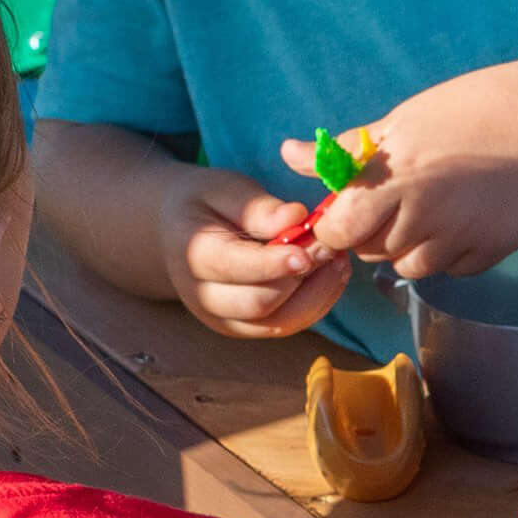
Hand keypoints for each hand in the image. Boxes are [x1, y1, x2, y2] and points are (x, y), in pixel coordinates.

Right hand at [156, 167, 351, 338]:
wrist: (179, 233)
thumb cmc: (206, 205)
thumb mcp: (223, 189)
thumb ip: (256, 206)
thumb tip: (296, 217)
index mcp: (193, 256)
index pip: (235, 268)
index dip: (275, 263)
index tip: (311, 249)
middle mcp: (204, 297)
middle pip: (259, 304)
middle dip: (302, 278)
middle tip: (331, 247)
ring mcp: (224, 319)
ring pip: (278, 323)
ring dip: (317, 295)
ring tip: (338, 261)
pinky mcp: (246, 328)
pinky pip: (287, 325)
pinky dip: (316, 304)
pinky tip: (332, 275)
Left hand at [295, 60, 517, 281]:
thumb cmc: (464, 111)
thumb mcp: (398, 122)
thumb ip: (344, 151)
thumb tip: (289, 154)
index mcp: (396, 178)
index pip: (340, 231)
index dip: (335, 226)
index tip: (347, 211)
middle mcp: (425, 215)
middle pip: (371, 252)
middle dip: (371, 233)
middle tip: (393, 201)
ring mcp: (460, 238)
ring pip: (409, 266)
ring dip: (408, 246)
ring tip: (428, 209)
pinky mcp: (489, 251)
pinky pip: (450, 269)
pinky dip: (447, 252)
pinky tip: (460, 218)